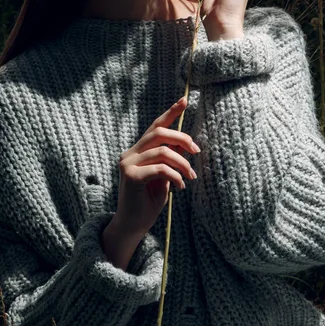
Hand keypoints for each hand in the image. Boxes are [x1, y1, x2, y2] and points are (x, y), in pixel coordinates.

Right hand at [112, 97, 199, 238]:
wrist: (133, 226)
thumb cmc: (149, 201)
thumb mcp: (163, 176)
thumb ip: (168, 158)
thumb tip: (185, 143)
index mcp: (138, 150)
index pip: (155, 126)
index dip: (171, 112)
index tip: (185, 100)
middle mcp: (130, 153)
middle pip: (159, 133)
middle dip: (182, 138)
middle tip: (196, 151)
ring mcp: (128, 163)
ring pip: (163, 152)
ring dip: (183, 163)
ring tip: (191, 177)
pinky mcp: (130, 176)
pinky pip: (160, 169)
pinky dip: (175, 176)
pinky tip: (180, 187)